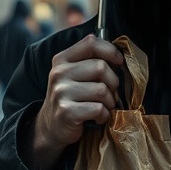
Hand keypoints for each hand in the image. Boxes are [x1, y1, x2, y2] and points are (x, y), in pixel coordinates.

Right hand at [30, 35, 124, 169]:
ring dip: (110, 102)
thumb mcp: (74, 74)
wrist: (51, 126)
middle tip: (109, 93)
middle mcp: (59, 73)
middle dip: (113, 83)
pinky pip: (99, 109)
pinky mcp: (66, 111)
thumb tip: (119, 57)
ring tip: (103, 106)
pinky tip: (97, 117)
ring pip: (102, 90)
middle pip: (101, 67)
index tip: (118, 62)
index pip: (91, 43)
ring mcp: (61, 92)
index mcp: (62, 59)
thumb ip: (91, 61)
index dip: (110, 51)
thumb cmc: (71, 97)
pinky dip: (104, 115)